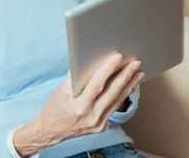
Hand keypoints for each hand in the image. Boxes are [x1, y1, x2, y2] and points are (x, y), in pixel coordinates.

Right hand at [13, 53, 143, 155]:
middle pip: (112, 92)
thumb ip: (77, 77)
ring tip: (138, 72)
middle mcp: (91, 116)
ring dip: (129, 85)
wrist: (50, 131)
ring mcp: (98, 123)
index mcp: (79, 106)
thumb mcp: (62, 90)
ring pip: (117, 100)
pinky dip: (122, 95)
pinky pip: (114, 108)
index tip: (118, 57)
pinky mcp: (102, 126)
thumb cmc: (55, 107)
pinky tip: (129, 85)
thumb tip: (91, 61)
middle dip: (126, 76)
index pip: (97, 84)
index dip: (108, 69)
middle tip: (135, 63)